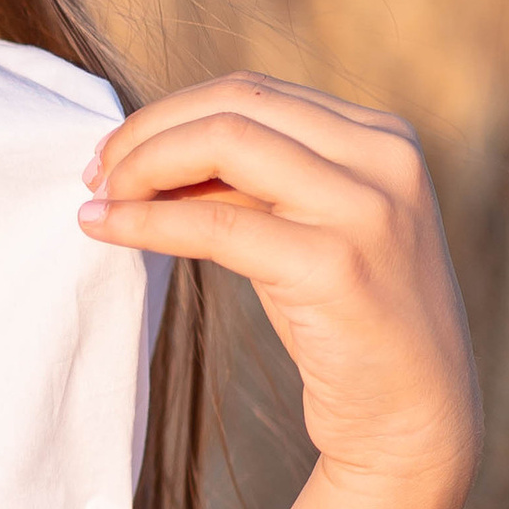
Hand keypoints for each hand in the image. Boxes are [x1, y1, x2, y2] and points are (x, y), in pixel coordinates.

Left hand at [81, 74, 479, 508]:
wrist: (415, 417)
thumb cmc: (347, 322)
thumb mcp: (306, 229)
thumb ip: (253, 182)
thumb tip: (148, 150)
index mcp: (381, 137)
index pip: (253, 91)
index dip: (169, 113)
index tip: (113, 152)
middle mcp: (383, 159)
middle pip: (236, 103)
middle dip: (148, 131)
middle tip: (93, 174)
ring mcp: (366, 210)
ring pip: (224, 142)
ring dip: (142, 165)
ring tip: (98, 199)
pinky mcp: (335, 267)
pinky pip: (217, 223)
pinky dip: (147, 221)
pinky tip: (105, 229)